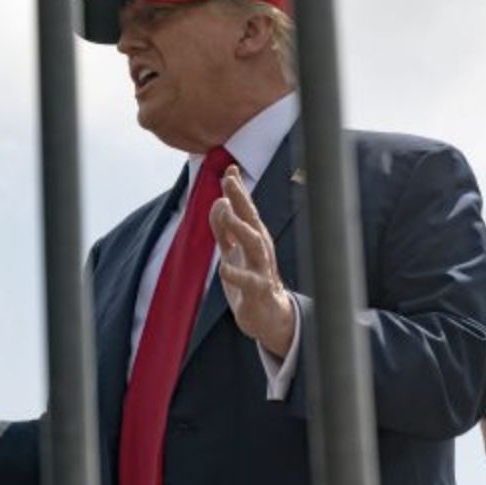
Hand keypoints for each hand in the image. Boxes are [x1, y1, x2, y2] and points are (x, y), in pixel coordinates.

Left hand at [209, 164, 294, 355]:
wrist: (268, 315)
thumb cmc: (250, 278)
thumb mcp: (232, 251)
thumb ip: (223, 229)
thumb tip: (217, 201)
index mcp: (253, 237)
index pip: (245, 209)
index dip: (237, 190)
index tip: (229, 169)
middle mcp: (260, 248)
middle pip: (251, 219)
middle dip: (241, 199)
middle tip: (230, 180)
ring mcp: (261, 268)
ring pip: (254, 244)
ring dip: (240, 228)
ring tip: (226, 216)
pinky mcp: (259, 290)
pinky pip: (250, 281)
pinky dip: (237, 274)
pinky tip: (223, 268)